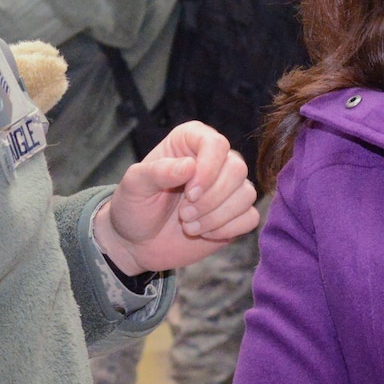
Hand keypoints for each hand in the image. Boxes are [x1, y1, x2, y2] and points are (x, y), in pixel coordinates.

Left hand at [93, 120, 258, 275]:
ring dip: (217, 216)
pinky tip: (203, 233)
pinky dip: (227, 229)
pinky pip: (249, 217)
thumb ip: (157, 172)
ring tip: (189, 226)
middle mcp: (215, 160)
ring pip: (246, 194)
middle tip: (184, 215)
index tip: (189, 194)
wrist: (137, 242)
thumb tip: (190, 166)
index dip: (208, 170)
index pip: (217, 144)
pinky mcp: (235, 214)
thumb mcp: (134, 186)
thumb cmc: (134, 207)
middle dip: (211, 199)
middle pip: (237, 169)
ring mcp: (228, 188)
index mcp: (190, 142)